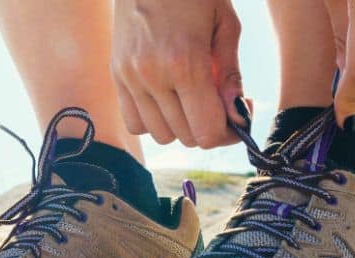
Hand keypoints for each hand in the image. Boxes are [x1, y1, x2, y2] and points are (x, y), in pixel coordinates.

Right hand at [112, 0, 246, 147]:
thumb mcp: (225, 24)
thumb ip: (231, 76)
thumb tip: (238, 117)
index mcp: (185, 63)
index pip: (206, 131)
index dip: (227, 134)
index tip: (237, 119)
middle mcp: (153, 76)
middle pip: (186, 137)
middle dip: (208, 128)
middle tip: (219, 104)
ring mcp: (130, 77)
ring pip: (161, 135)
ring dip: (182, 127)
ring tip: (192, 100)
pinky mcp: (116, 75)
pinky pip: (136, 123)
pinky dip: (155, 121)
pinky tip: (168, 99)